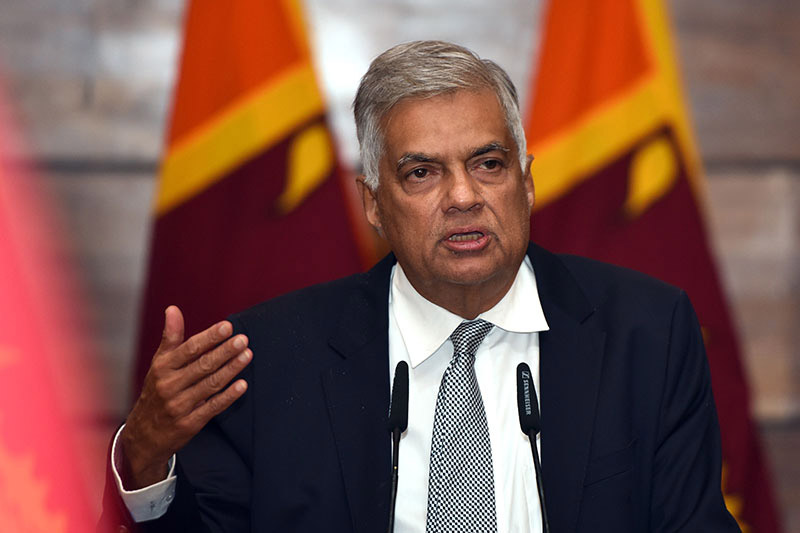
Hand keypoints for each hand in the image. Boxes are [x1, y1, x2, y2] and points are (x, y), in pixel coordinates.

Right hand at [119, 305, 251, 488]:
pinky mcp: (189, 423)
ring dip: (231, 369)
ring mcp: (179, 405)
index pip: (189, 349)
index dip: (209, 337)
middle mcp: (169, 385)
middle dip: (224, 351)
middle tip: (243, 339)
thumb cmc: (156, 391)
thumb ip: (170, 337)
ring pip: (210, 384)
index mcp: (162, 368)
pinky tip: (242, 385)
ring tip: (247, 355)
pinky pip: (212, 407)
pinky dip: (228, 396)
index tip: (228, 326)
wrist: (143, 435)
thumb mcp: (159, 364)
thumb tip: (173, 309)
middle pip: (202, 365)